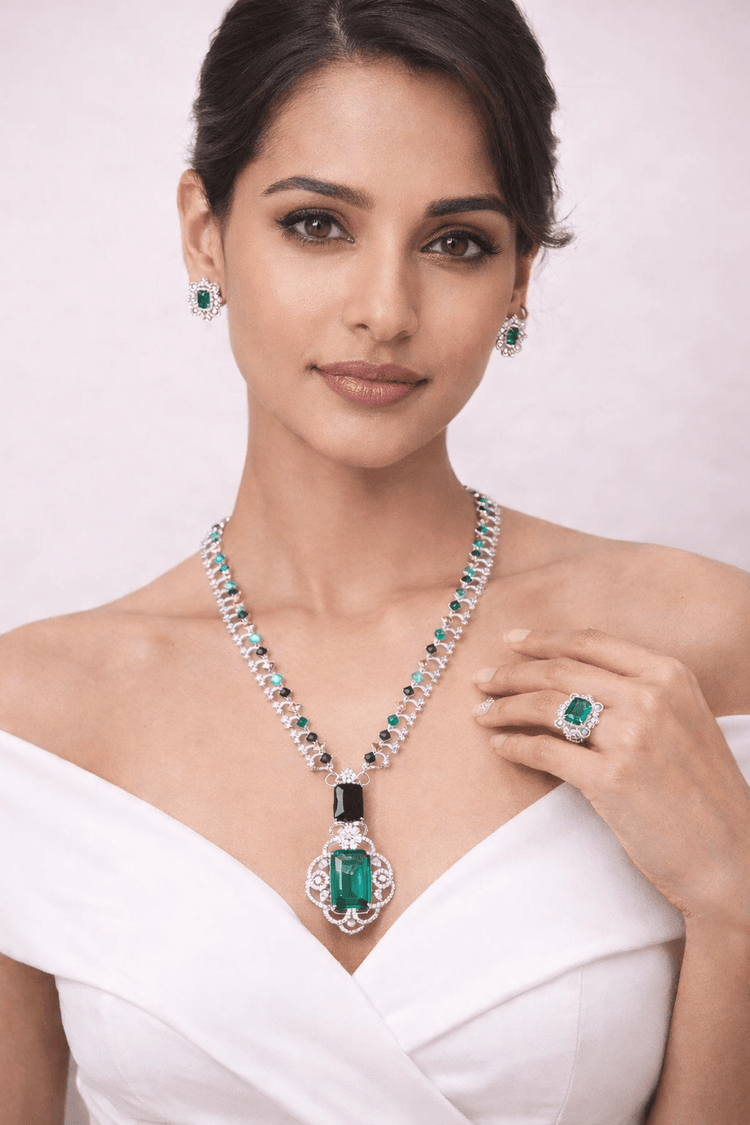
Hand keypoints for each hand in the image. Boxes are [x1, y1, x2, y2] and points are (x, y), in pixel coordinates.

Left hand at [472, 627, 749, 931]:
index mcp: (669, 675)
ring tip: (482, 714)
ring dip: (505, 708)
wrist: (732, 857)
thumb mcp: (684, 721)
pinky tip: (501, 747)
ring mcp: (631, 737)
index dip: (543, 640)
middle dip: (512, 673)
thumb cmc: (703, 792)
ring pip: (546, 706)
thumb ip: (639, 692)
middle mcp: (651, 697)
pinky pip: (545, 752)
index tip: (511, 642)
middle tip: (481, 679)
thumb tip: (571, 677)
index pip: (590, 642)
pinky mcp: (611, 779)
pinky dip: (515, 746)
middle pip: (559, 671)